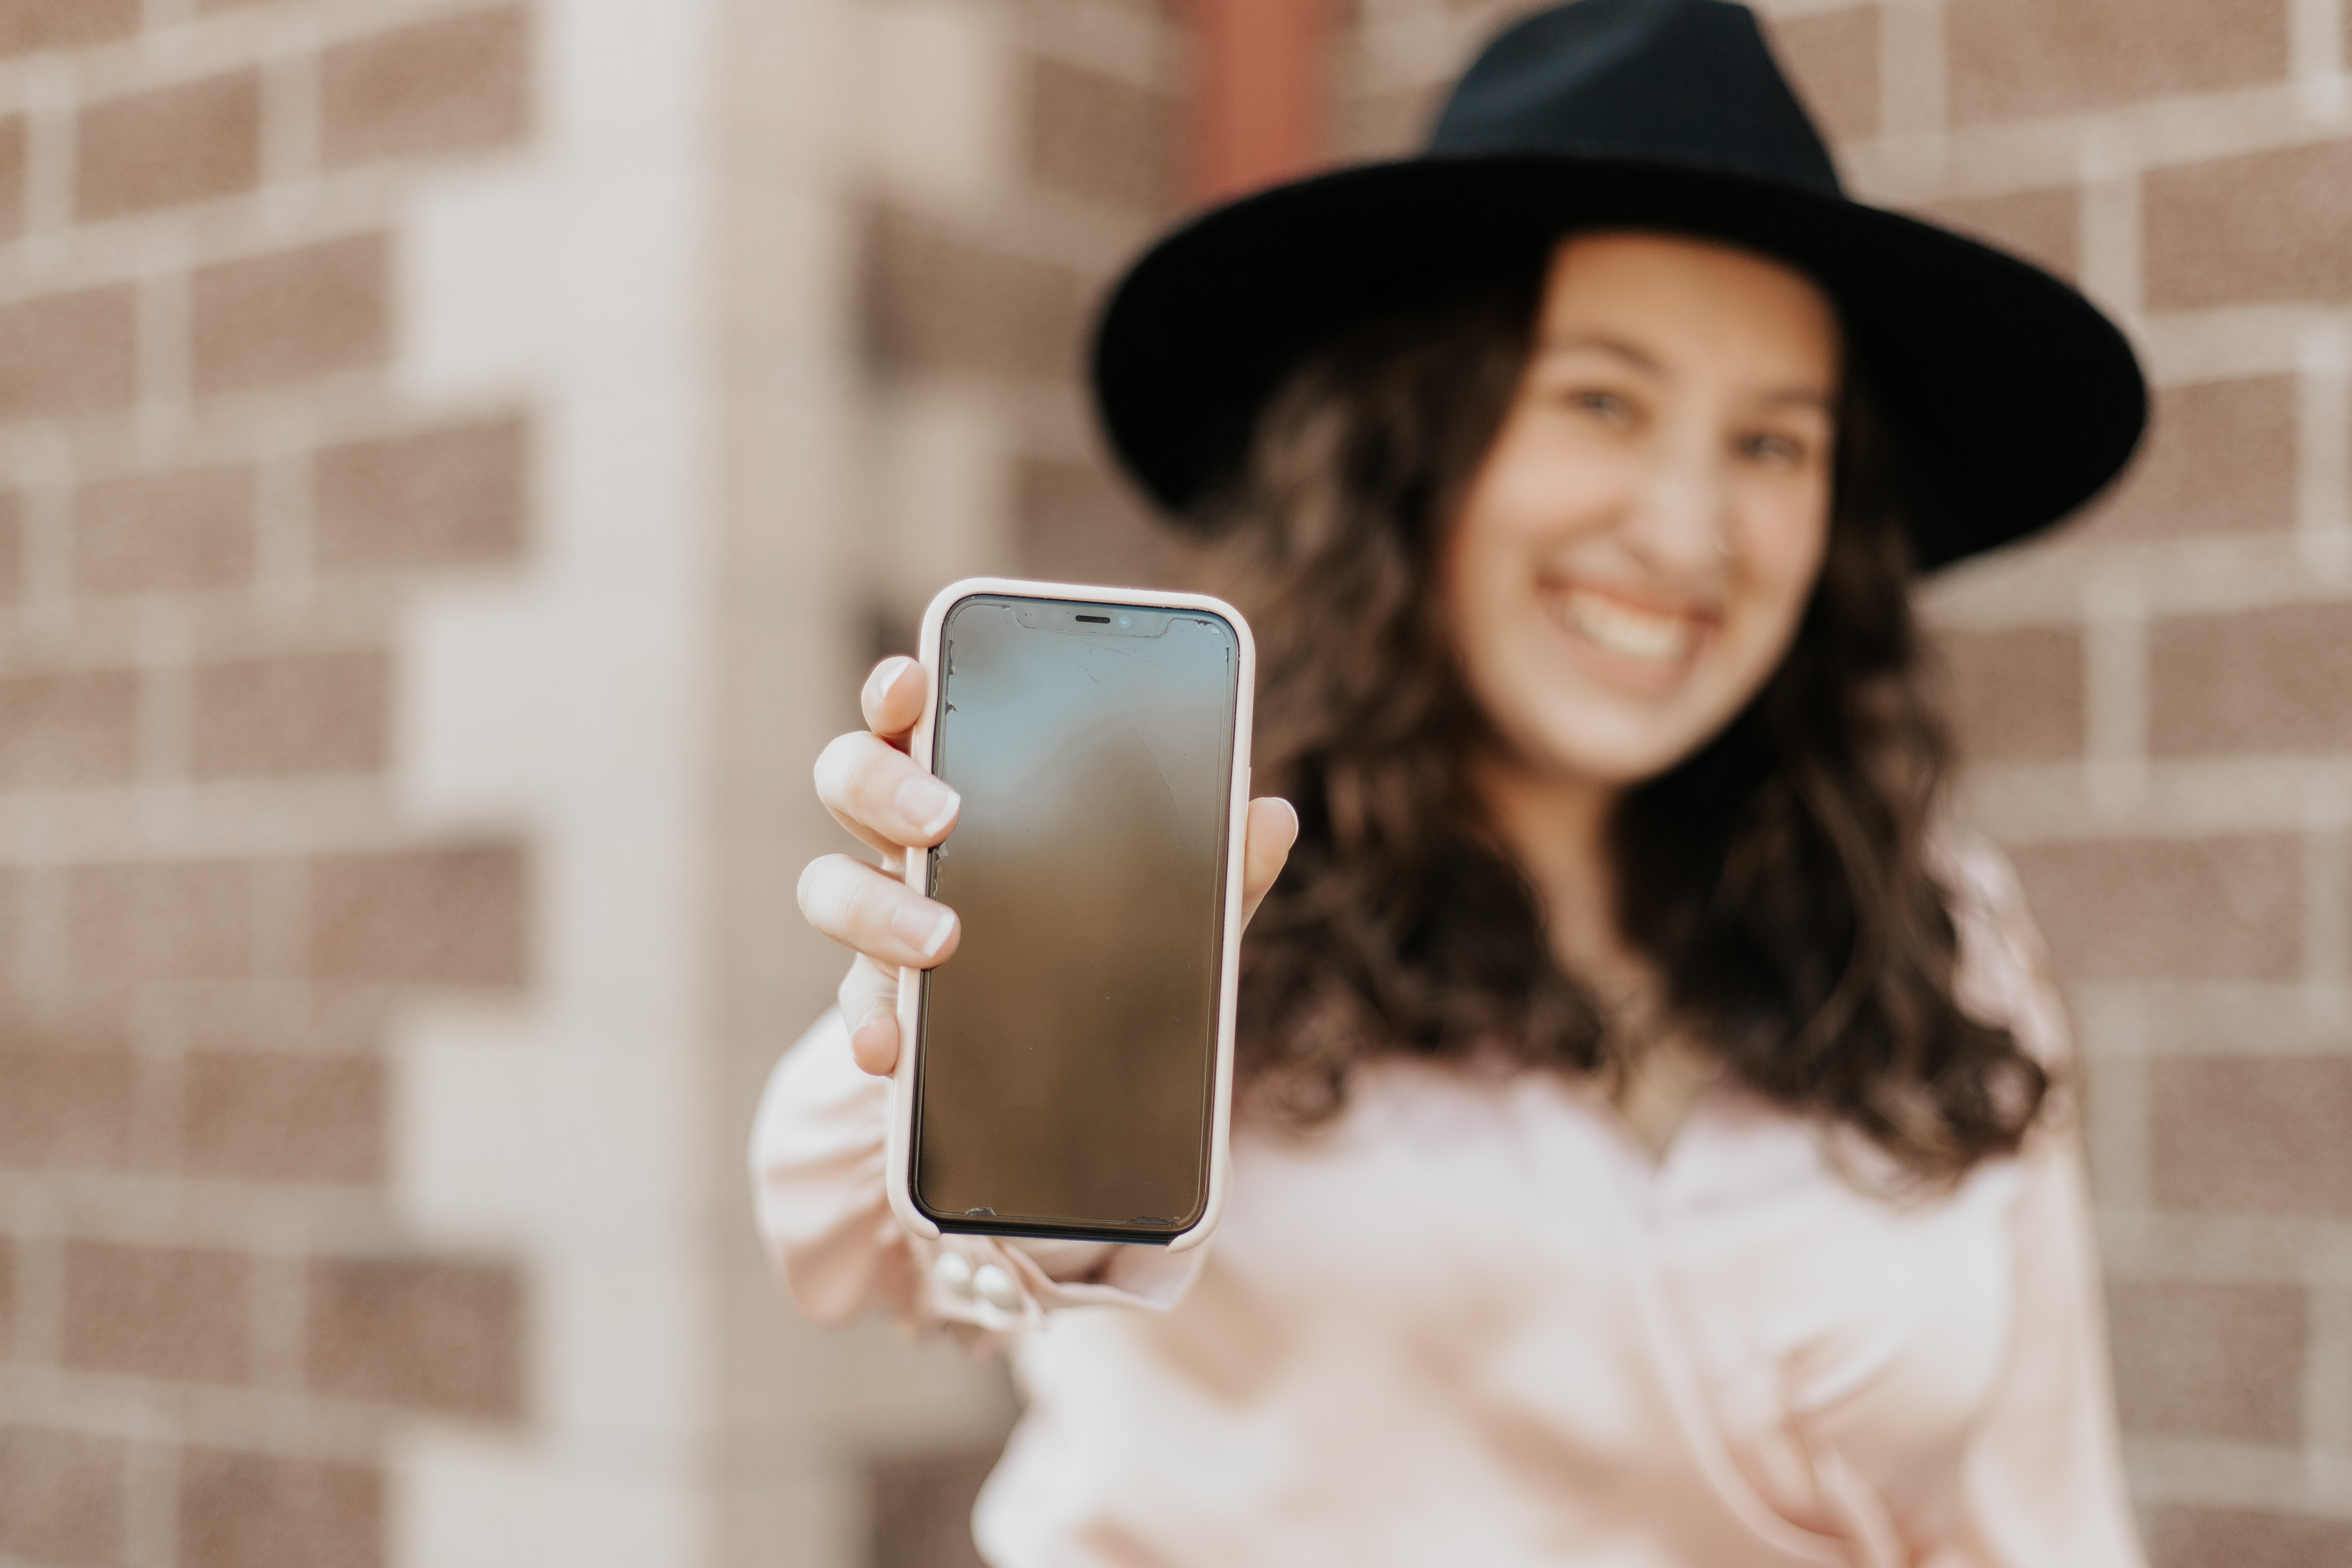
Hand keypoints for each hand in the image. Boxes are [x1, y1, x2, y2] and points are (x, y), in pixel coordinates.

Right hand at [799, 654, 1299, 1077]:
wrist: (1071, 1048)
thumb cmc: (1112, 927)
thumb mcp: (1173, 894)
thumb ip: (1216, 855)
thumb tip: (1272, 816)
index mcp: (972, 778)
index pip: (916, 710)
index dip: (900, 684)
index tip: (913, 673)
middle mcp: (910, 839)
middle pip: (849, 777)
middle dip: (885, 784)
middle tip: (946, 813)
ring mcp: (886, 916)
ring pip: (827, 886)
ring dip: (877, 907)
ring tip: (943, 939)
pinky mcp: (884, 1000)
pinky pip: (855, 1010)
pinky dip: (871, 1030)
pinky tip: (894, 1053)